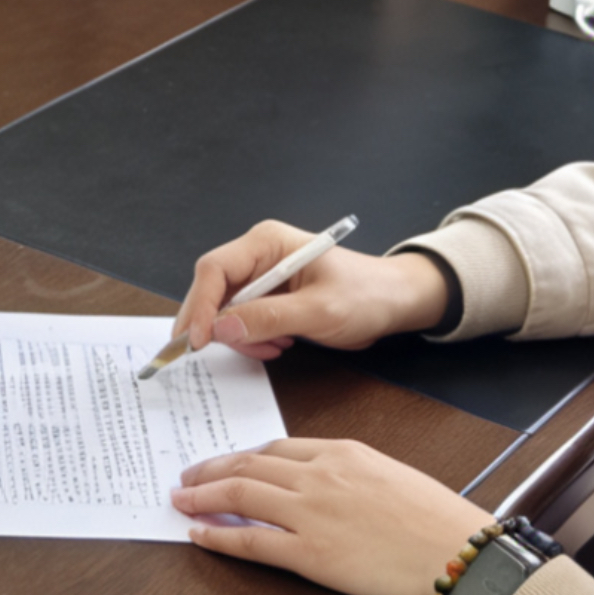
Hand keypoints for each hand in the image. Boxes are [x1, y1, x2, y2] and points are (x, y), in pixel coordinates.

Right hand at [172, 224, 450, 360]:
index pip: (214, 269)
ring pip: (224, 309)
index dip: (201, 305)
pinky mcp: (267, 296)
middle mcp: (257, 254)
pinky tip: (278, 344)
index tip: (199, 340)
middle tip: (226, 351)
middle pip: (213, 289)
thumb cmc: (366, 297)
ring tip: (274, 347)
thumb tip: (219, 328)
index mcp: (267, 243)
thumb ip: (269, 318)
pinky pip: (242, 319)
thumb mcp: (319, 311)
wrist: (395, 302)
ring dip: (240, 335)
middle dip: (217, 324)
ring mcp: (261, 275)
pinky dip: (252, 338)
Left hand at [172, 437, 496, 594]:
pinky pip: (250, 540)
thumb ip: (351, 475)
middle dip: (210, 470)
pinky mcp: (310, 553)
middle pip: (248, 465)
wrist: (462, 555)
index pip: (276, 448)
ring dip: (202, 497)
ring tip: (181, 501)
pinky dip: (218, 535)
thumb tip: (322, 485)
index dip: (242, 456)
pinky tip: (199, 534)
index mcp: (342, 453)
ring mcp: (311, 513)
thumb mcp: (392, 477)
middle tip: (187, 477)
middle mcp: (320, 476)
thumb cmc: (439, 522)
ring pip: (239, 495)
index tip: (223, 462)